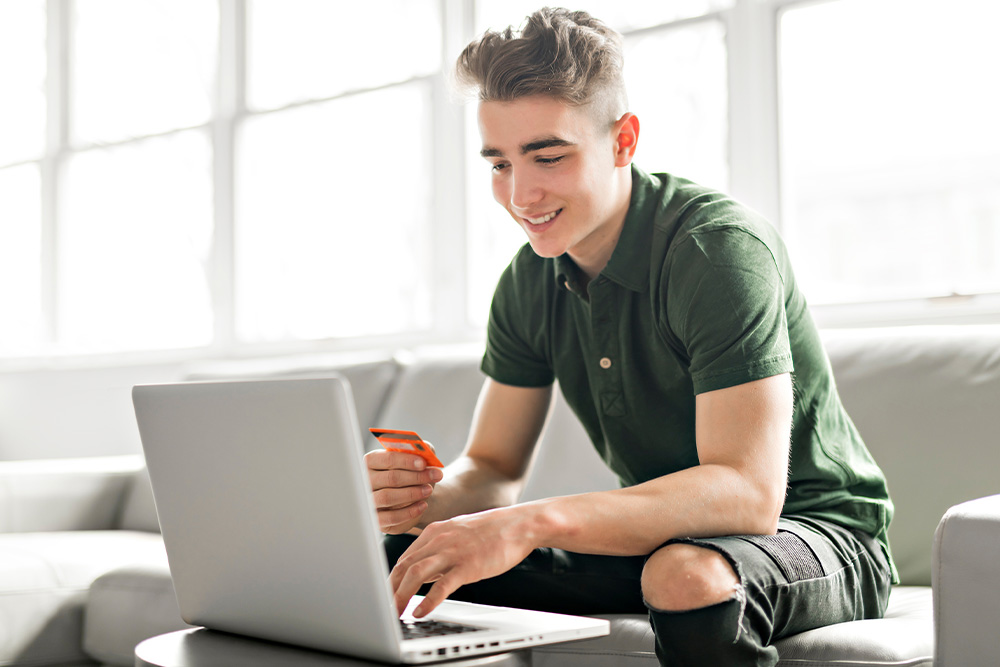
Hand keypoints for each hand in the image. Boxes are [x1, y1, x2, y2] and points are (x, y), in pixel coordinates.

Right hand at [365, 449, 443, 533]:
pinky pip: (391, 517)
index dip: (406, 461)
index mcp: (372, 461)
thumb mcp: (418, 460)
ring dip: (412, 493)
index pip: (387, 459)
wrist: (414, 498)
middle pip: (390, 478)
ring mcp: (369, 501)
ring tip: (429, 490)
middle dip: (416, 477)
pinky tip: (423, 505)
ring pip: (388, 497)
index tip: (423, 463)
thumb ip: (422, 451)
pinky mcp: (377, 519)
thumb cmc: (413, 474)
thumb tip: (426, 450)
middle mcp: (366, 481)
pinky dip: (410, 511)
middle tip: (435, 476)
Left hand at [389, 506, 535, 617]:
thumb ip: (439, 550)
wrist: (519, 524)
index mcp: (435, 531)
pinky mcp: (468, 565)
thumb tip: (424, 572)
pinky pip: (442, 586)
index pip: (404, 557)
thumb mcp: (458, 534)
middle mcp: (439, 539)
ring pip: (416, 574)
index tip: (386, 593)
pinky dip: (427, 601)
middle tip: (383, 606)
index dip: (391, 578)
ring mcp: (453, 551)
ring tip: (395, 612)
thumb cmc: (492, 531)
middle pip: (404, 565)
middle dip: (389, 588)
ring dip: (401, 595)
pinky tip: (421, 612)